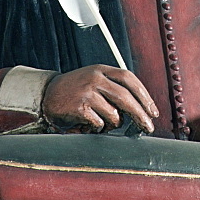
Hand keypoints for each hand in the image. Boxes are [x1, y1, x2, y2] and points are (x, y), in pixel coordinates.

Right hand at [41, 65, 158, 133]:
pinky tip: (88, 125)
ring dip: (112, 124)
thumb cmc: (75, 91)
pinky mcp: (78, 107)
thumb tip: (140, 109)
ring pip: (114, 114)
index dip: (144, 96)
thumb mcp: (95, 81)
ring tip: (102, 124)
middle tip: (148, 127)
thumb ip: (114, 89)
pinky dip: (97, 129)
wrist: (46, 95)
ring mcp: (86, 92)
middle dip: (140, 115)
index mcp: (102, 70)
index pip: (129, 79)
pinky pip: (99, 124)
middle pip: (126, 97)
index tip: (153, 111)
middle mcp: (95, 78)